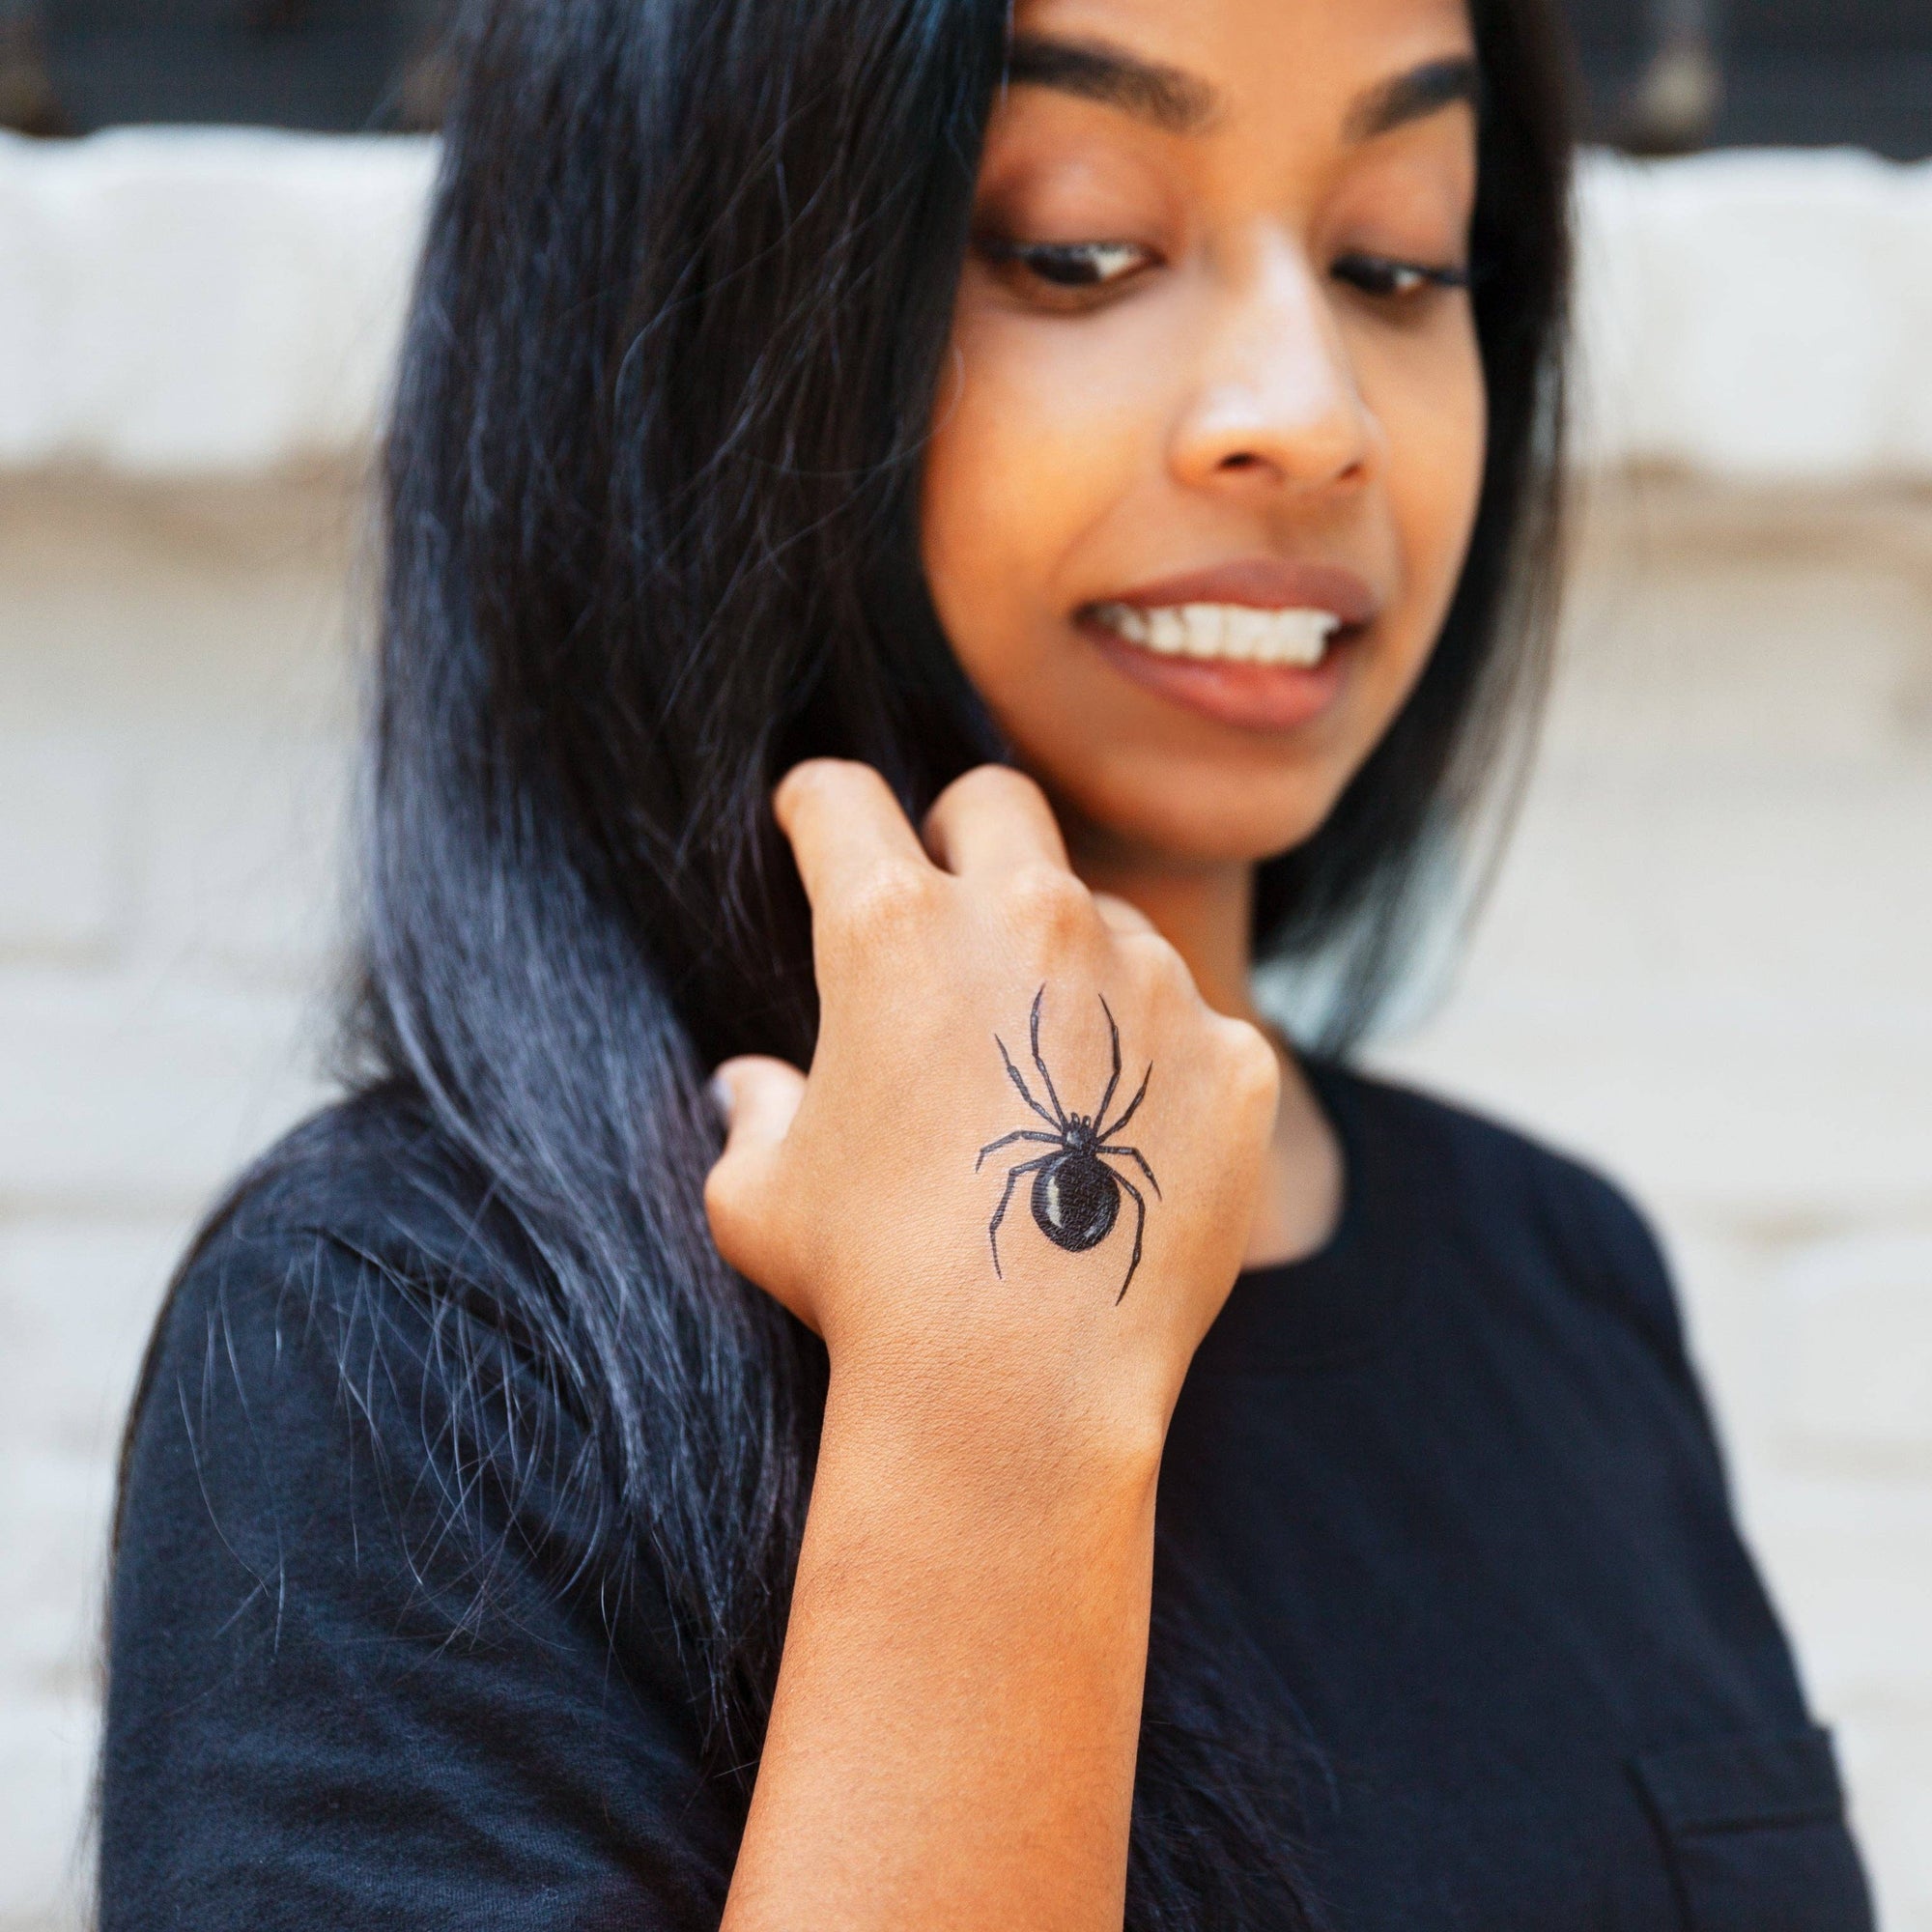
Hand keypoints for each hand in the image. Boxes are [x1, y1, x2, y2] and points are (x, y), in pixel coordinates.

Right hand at [704, 760, 1278, 1446]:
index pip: (843, 800)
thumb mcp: (763, 1199)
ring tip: (1043, 1085)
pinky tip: (1125, 1151)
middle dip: (959, 831)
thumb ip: (756, 1117)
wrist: (1024, 1384)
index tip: (818, 825)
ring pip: (1105, 918)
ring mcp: (1150, 980)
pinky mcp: (1233, 1054)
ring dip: (1068, 965)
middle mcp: (1031, 921)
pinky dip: (1155, 1065)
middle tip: (948, 905)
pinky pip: (1191, 1026)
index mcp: (894, 929)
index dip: (818, 808)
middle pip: (995, 802)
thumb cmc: (870, 1285)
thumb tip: (750, 1089)